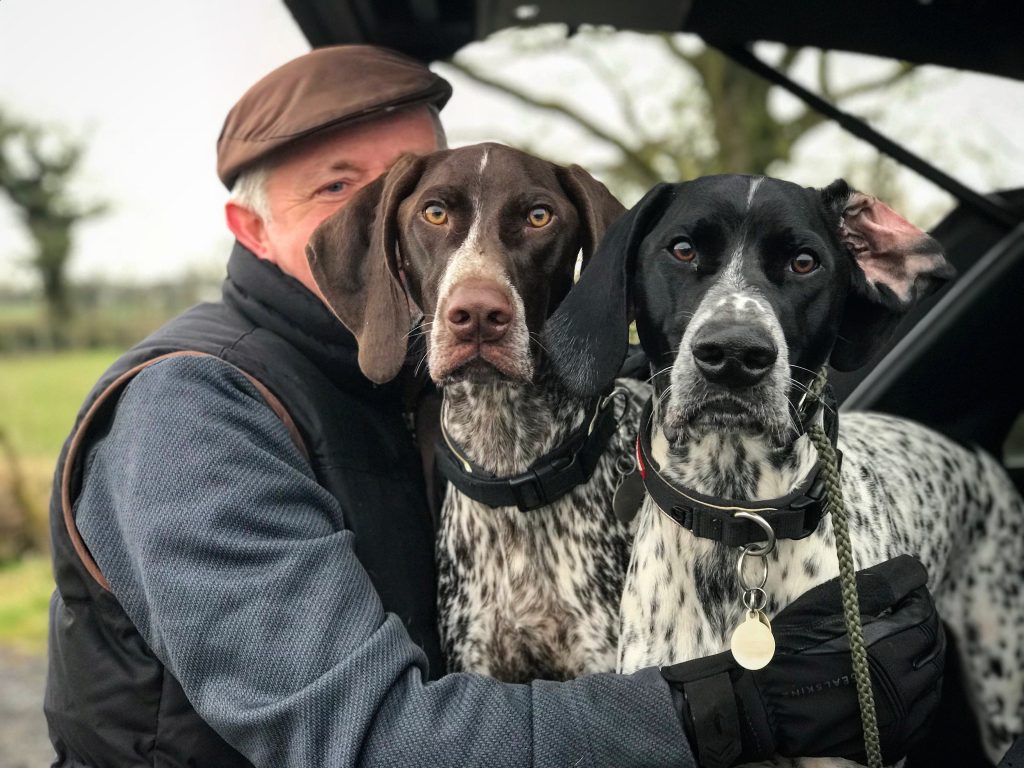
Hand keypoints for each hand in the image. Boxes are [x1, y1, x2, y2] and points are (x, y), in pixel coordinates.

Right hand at [661, 555, 945, 766]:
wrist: (762, 707)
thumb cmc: (788, 649)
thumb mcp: (825, 605)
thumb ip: (877, 586)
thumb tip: (915, 570)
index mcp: (889, 650)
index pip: (924, 615)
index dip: (916, 597)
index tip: (903, 589)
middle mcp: (902, 689)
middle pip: (933, 648)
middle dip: (922, 624)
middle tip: (901, 611)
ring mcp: (900, 719)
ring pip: (932, 681)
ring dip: (922, 657)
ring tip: (898, 643)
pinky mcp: (892, 740)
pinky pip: (923, 713)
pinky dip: (918, 691)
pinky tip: (897, 679)